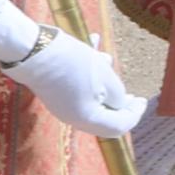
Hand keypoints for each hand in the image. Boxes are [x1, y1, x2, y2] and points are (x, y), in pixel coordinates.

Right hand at [4, 25, 148, 138]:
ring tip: (109, 62)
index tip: (142, 99)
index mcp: (88, 119)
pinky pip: (78, 91)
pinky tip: (91, 52)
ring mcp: (61, 106)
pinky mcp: (53, 93)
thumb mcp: (104, 75)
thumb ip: (118, 95)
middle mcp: (73, 118)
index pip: (118, 126)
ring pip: (91, 101)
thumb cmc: (72, 62)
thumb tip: (120, 103)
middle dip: (120, 103)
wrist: (31, 49)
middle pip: (104, 118)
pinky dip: (89, 78)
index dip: (135, 114)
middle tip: (133, 94)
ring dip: (104, 85)